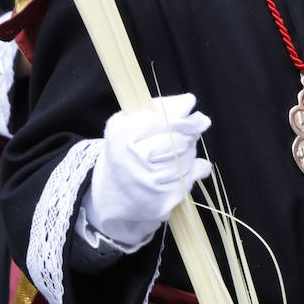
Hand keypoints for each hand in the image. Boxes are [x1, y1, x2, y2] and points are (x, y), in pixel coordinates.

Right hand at [81, 93, 211, 249]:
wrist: (112, 195)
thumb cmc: (126, 151)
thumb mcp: (130, 123)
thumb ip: (160, 107)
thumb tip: (190, 102)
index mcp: (123, 133)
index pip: (166, 119)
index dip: (185, 115)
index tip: (192, 110)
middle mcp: (134, 159)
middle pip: (180, 139)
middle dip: (189, 133)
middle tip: (186, 133)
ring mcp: (148, 183)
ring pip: (187, 159)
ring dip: (189, 153)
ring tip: (176, 153)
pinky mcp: (162, 202)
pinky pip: (190, 179)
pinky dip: (192, 171)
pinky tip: (181, 169)